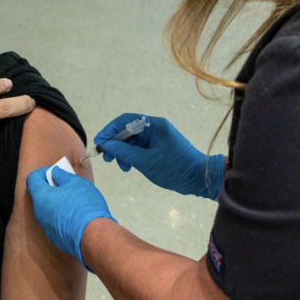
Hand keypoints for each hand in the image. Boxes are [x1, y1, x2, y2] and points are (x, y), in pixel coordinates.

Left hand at [26, 166, 116, 270]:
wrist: (94, 237)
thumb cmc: (83, 205)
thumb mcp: (75, 183)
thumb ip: (62, 175)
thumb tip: (54, 173)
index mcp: (41, 197)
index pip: (32, 179)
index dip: (43, 172)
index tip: (56, 171)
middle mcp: (39, 213)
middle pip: (39, 195)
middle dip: (51, 186)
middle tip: (66, 184)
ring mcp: (46, 228)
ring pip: (46, 209)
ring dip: (56, 201)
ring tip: (72, 199)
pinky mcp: (54, 238)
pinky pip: (54, 222)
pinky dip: (60, 215)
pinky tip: (75, 215)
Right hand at [95, 114, 224, 199]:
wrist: (199, 179)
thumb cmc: (174, 168)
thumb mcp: (145, 161)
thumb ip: (124, 152)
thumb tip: (106, 145)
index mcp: (154, 125)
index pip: (125, 120)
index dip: (110, 130)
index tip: (99, 142)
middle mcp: (155, 127)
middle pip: (128, 130)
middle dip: (116, 144)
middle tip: (107, 158)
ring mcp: (157, 137)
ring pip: (133, 141)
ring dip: (124, 153)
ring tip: (123, 167)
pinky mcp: (158, 147)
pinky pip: (140, 148)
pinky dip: (132, 156)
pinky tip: (130, 166)